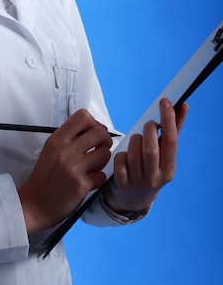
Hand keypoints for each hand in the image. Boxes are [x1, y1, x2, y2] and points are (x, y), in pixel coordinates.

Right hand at [18, 109, 112, 232]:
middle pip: (99, 133)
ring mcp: (74, 168)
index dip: (93, 123)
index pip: (82, 116)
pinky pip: (102, 176)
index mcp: (57, 140)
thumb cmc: (43, 178)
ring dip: (102, 160)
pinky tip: (87, 181)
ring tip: (92, 166)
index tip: (92, 132)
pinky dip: (98, 179)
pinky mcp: (81, 185)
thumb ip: (69, 138)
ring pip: (105, 154)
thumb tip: (94, 129)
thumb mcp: (50, 150)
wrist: (34, 204)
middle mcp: (65, 151)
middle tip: (99, 148)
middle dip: (104, 140)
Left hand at [104, 98, 188, 213]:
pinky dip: (120, 154)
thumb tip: (183, 106)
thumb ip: (173, 131)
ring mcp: (137, 182)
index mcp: (169, 170)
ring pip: (133, 153)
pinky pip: (119, 161)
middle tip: (149, 125)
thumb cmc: (152, 168)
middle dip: (148, 130)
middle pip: (150, 149)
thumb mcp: (164, 155)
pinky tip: (124, 156)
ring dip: (134, 140)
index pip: (171, 142)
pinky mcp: (121, 183)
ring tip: (136, 141)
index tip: (165, 102)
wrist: (134, 199)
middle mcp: (155, 178)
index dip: (168, 120)